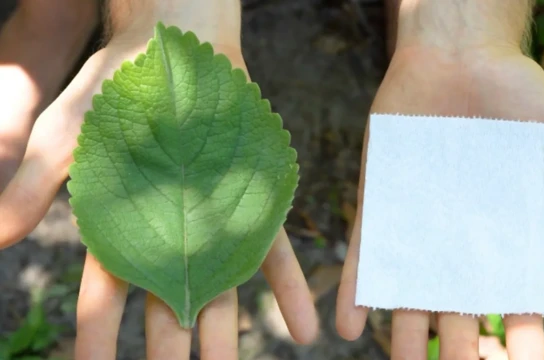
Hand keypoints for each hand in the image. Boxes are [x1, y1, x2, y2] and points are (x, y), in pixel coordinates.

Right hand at [0, 20, 317, 359]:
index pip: (104, 299)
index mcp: (120, 228)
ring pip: (220, 290)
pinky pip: (274, 252)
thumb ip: (35, 187)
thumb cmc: (114, 89)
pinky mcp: (250, 204)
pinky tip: (303, 330)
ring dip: (227, 337)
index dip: (98, 341)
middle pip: (167, 306)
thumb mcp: (67, 137)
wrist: (172, 51)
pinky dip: (288, 291)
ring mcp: (212, 222)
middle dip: (170, 354)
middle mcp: (168, 235)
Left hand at [336, 45, 543, 358]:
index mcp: (505, 233)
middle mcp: (458, 238)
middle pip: (457, 308)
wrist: (456, 53)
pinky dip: (356, 289)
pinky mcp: (380, 203)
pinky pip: (365, 253)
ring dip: (402, 334)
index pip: (514, 299)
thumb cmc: (516, 92)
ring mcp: (416, 224)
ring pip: (409, 291)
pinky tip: (349, 325)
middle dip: (458, 348)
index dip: (519, 337)